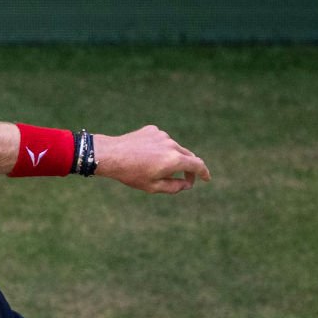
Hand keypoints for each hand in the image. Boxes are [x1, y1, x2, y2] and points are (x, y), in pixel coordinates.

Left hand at [95, 126, 211, 193]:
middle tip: (185, 179)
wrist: (111, 155)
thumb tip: (187, 184)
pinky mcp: (153, 130)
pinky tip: (145, 156)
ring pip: (174, 148)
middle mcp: (171, 145)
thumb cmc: (131, 174)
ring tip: (154, 168)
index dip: (204, 173)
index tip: (206, 178)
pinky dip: (159, 149)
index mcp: (174, 160)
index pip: (197, 165)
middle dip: (189, 168)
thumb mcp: (153, 187)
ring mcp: (162, 135)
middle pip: (188, 156)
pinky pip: (161, 141)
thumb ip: (174, 187)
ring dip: (171, 158)